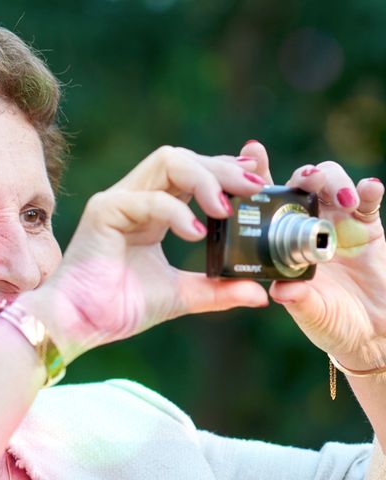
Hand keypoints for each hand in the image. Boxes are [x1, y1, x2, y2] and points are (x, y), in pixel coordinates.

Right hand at [23, 145, 269, 363]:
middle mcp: (138, 198)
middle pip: (184, 159)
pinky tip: (194, 234)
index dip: (226, 169)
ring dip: (203, 178)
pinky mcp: (104, 211)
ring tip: (225, 208)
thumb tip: (259, 293)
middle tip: (253, 187)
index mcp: (155, 212)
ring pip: (167, 161)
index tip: (259, 178)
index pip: (194, 174)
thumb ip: (217, 289)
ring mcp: (120, 200)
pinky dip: (175, 212)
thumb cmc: (119, 307)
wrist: (80, 324)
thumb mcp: (181, 295)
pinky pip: (147, 198)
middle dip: (222, 168)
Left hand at [259, 143, 385, 369]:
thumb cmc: (329, 320)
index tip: (249, 151)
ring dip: (334, 182)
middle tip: (304, 177)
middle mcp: (306, 223)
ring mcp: (337, 220)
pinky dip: (368, 191)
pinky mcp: (368, 226)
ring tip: (339, 196)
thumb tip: (281, 291)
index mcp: (282, 238)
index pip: (265, 200)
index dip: (256, 173)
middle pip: (300, 183)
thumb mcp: (309, 311)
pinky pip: (368, 201)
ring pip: (332, 183)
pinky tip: (368, 188)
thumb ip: (297, 299)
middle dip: (302, 173)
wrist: (370, 331)